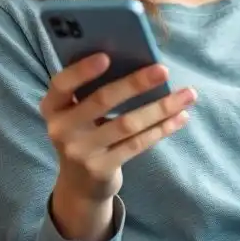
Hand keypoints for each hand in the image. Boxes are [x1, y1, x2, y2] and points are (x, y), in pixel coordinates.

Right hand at [40, 53, 196, 239]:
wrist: (80, 185)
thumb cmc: (85, 132)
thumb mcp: (78, 113)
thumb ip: (94, 89)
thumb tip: (138, 60)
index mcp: (52, 107)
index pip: (61, 84)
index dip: (82, 70)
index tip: (108, 56)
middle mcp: (60, 129)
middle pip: (101, 100)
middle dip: (135, 83)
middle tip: (163, 70)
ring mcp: (80, 152)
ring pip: (126, 124)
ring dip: (160, 107)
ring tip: (188, 94)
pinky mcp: (101, 169)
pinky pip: (137, 144)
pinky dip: (161, 129)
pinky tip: (181, 117)